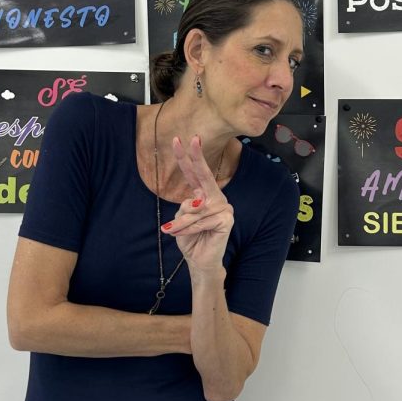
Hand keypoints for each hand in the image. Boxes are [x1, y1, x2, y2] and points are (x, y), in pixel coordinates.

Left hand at [162, 134, 233, 274]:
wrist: (200, 261)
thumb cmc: (190, 239)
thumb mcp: (181, 220)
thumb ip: (186, 208)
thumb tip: (195, 202)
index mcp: (203, 195)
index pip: (194, 174)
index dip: (188, 157)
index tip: (179, 140)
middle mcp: (216, 198)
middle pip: (204, 175)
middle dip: (195, 157)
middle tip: (188, 140)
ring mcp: (224, 208)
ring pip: (195, 208)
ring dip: (181, 222)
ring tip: (175, 232)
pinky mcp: (226, 220)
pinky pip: (201, 221)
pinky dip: (190, 229)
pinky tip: (187, 236)